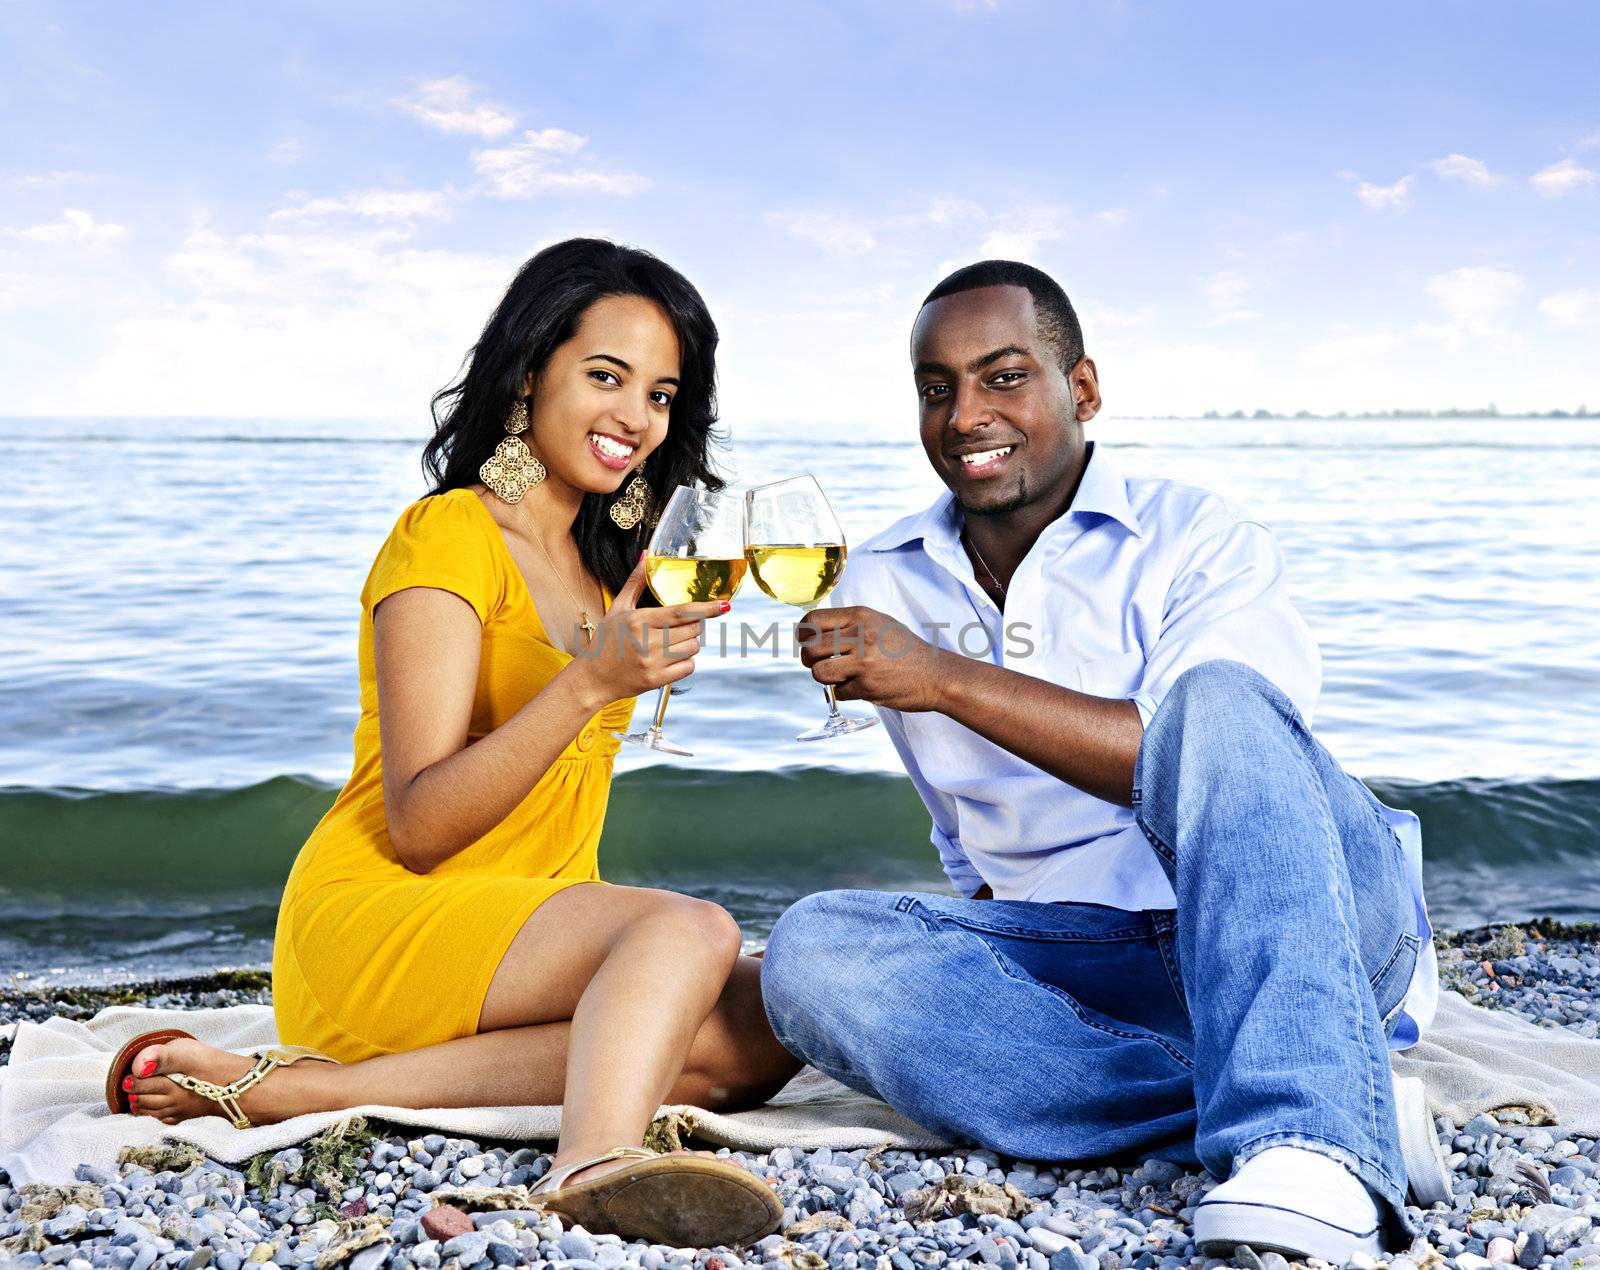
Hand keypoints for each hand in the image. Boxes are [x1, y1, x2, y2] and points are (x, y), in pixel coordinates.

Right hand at [575, 556, 727, 702]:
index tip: (725, 605)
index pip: (682, 612)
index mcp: (639, 620)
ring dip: (690, 643)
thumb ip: (636, 582)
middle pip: (693, 630)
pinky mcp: (656, 680)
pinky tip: (671, 657)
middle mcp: (647, 641)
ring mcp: (652, 663)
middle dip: (693, 625)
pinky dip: (686, 661)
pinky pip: (688, 667)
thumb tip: (647, 555)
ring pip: (693, 648)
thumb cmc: (606, 640)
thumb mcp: (618, 608)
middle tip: (678, 626)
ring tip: (672, 641)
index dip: (707, 609)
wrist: (592, 678)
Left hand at [797, 605, 947, 712]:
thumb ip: (850, 624)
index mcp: (861, 616)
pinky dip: (846, 692)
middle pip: (810, 649)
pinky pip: (839, 692)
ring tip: (840, 676)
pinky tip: (862, 686)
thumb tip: (813, 631)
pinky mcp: (867, 686)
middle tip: (820, 663)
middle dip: (809, 660)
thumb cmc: (906, 650)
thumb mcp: (880, 623)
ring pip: (818, 672)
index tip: (806, 642)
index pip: (812, 621)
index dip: (803, 634)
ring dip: (825, 678)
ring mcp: (863, 661)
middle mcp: (860, 635)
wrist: (936, 675)